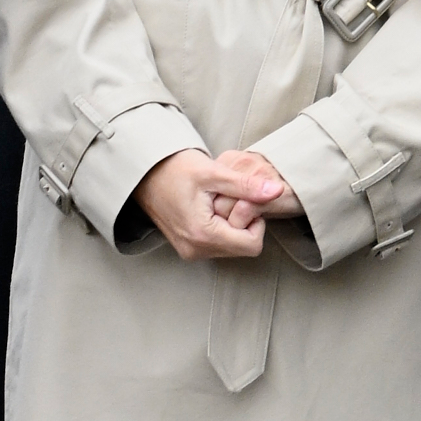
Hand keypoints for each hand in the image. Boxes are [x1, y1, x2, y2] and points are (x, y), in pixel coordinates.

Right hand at [132, 147, 298, 262]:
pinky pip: (218, 244)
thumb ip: (246, 185)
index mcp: (202, 235)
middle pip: (243, 247)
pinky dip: (222, 227)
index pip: (252, 244)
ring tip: (217, 201)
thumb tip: (276, 191)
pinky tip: (211, 208)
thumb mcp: (213, 173)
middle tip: (228, 198)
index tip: (242, 199)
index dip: (255, 220)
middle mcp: (195, 250)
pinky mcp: (188, 247)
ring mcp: (190, 251)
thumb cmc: (174, 169)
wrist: (144, 172)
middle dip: (244, 222)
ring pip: (232, 246)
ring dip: (233, 224)